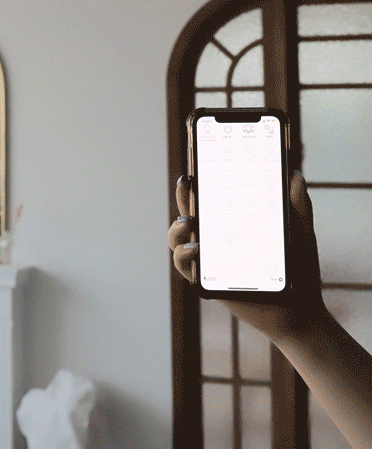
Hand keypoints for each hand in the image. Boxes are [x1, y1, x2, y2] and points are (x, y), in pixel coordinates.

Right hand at [168, 172, 326, 343]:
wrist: (301, 311)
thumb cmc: (299, 270)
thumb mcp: (299, 233)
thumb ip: (298, 205)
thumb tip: (295, 175)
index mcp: (233, 223)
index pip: (211, 198)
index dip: (201, 182)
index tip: (199, 166)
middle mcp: (216, 239)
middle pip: (190, 212)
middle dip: (183, 195)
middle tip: (187, 183)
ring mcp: (209, 259)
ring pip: (178, 238)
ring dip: (176, 227)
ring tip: (187, 222)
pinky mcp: (206, 281)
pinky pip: (184, 266)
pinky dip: (182, 255)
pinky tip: (194, 249)